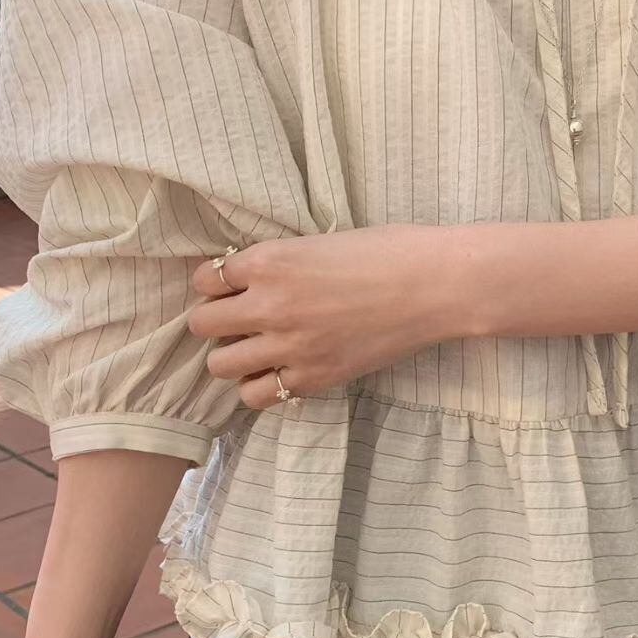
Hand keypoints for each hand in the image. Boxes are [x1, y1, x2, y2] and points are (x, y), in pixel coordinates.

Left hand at [187, 225, 467, 404]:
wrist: (435, 286)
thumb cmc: (388, 252)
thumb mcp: (319, 242)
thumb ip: (280, 263)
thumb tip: (252, 278)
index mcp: (269, 261)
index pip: (205, 279)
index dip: (216, 283)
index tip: (232, 287)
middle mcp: (269, 305)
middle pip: (202, 324)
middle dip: (216, 321)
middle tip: (239, 320)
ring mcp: (289, 347)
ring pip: (220, 366)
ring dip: (232, 357)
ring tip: (255, 350)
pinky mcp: (313, 378)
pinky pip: (259, 396)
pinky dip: (261, 387)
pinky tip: (278, 372)